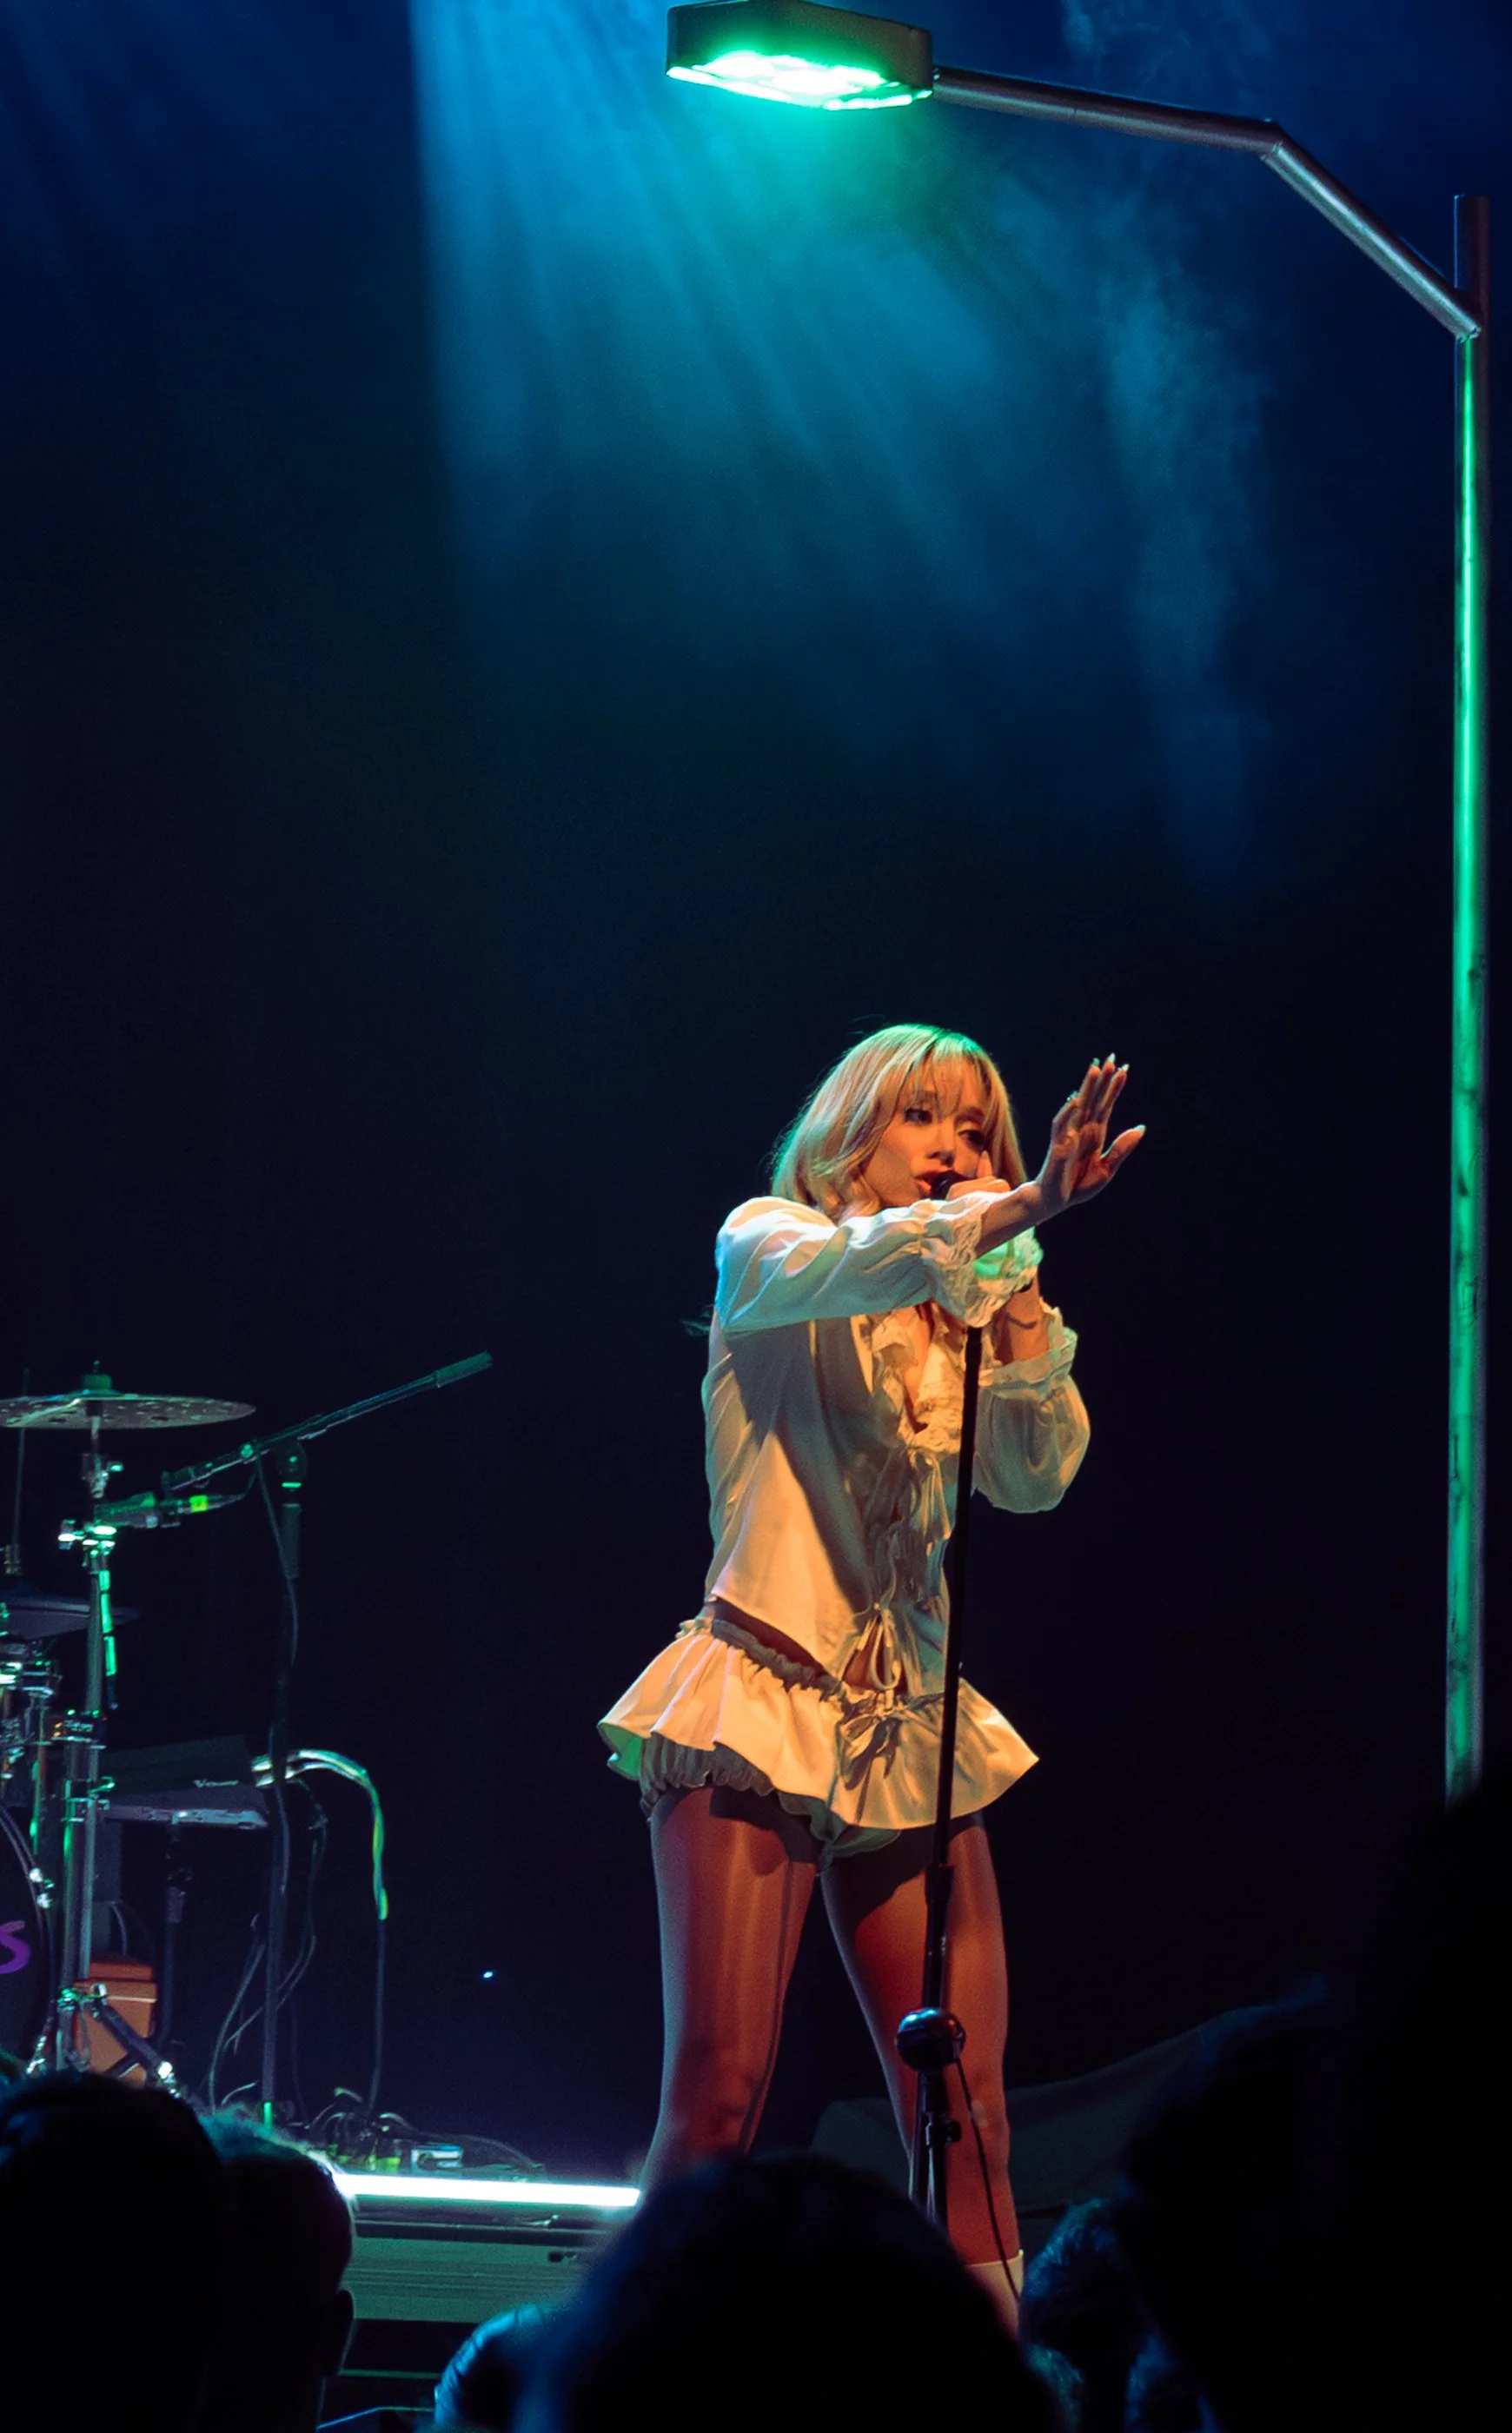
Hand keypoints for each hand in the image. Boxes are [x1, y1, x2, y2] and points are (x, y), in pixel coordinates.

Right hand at [1030, 1057, 1142, 1221]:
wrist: (1054, 1201)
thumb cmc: (1077, 1185)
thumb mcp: (1107, 1169)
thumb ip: (1122, 1148)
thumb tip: (1141, 1127)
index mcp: (1095, 1134)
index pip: (1106, 1105)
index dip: (1114, 1088)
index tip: (1124, 1069)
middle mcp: (1082, 1130)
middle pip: (1094, 1099)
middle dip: (1102, 1079)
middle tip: (1111, 1057)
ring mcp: (1069, 1136)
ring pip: (1079, 1106)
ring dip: (1086, 1088)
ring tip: (1095, 1068)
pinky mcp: (1058, 1147)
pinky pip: (1062, 1127)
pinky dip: (1068, 1113)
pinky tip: (1077, 1101)